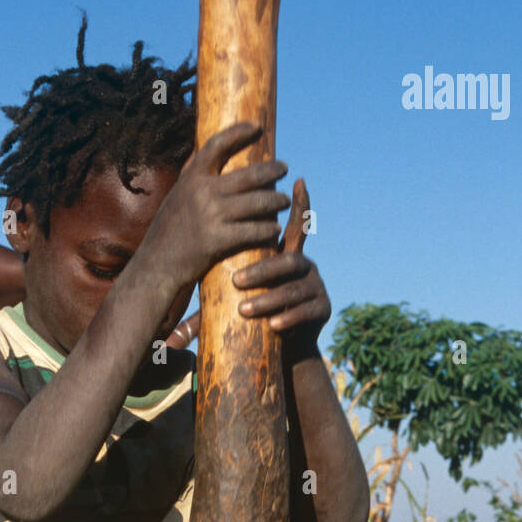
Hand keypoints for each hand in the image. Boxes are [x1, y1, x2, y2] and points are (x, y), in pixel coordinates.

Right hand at [142, 122, 290, 291]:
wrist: (156, 266)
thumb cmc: (169, 232)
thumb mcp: (176, 197)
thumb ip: (192, 175)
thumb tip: (207, 149)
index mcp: (191, 178)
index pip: (218, 144)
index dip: (239, 132)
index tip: (257, 126)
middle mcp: (202, 191)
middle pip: (250, 174)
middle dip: (272, 170)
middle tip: (283, 168)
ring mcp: (211, 216)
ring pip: (258, 202)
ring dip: (277, 201)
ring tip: (285, 201)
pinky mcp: (218, 240)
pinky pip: (254, 231)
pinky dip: (268, 229)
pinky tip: (275, 229)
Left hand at [233, 178, 329, 355]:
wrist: (285, 340)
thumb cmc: (260, 306)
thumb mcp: (248, 284)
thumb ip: (235, 265)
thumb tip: (198, 244)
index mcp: (290, 254)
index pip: (295, 226)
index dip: (301, 204)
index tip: (299, 181)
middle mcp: (307, 266)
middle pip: (288, 262)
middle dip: (262, 272)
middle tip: (236, 282)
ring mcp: (317, 287)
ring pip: (293, 290)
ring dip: (268, 300)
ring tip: (245, 310)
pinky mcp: (323, 309)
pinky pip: (306, 312)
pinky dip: (288, 318)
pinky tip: (273, 326)